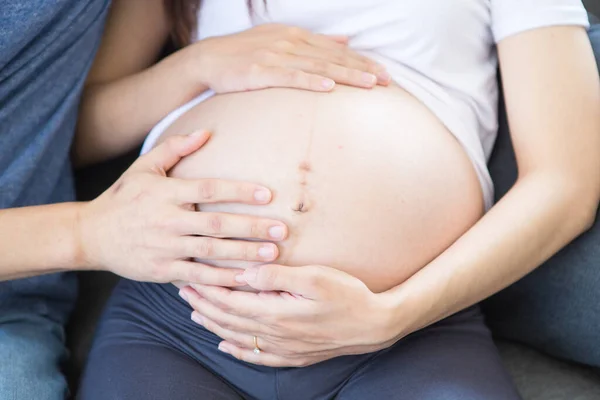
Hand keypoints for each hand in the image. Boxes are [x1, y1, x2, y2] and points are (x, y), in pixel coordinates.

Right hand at [78, 131, 287, 285]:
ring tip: (272, 254)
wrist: (91, 234)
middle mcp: (167, 220)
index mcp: (166, 193)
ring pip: (210, 252)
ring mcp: (165, 247)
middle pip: (216, 223)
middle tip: (282, 230)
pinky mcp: (162, 270)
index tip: (267, 194)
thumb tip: (206, 131)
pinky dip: (221, 280)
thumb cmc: (123, 197)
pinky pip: (196, 276)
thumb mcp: (144, 167)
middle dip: (251, 227)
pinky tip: (245, 279)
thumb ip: (174, 147)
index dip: (238, 191)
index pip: (208, 190)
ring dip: (243, 254)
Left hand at [179, 264, 401, 366]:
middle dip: (204, 304)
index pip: (230, 301)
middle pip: (229, 319)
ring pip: (238, 337)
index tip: (191, 277)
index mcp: (276, 312)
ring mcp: (283, 348)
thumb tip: (245, 273)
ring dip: (214, 325)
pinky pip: (256, 356)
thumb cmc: (347, 295)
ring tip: (195, 314)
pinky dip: (236, 350)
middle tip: (184, 290)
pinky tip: (225, 345)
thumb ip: (277, 275)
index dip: (208, 290)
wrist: (374, 325)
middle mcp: (274, 334)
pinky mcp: (294, 355)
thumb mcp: (315, 277)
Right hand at [188, 24, 390, 92]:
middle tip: (386, 81)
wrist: (209, 59)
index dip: (361, 61)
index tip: (384, 73)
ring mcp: (275, 56)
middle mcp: (289, 43)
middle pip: (332, 58)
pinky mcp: (261, 72)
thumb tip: (346, 39)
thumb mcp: (282, 40)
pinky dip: (310, 82)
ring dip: (345, 76)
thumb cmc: (247, 54)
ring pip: (317, 67)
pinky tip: (328, 89)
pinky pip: (290, 77)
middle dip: (362, 69)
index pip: (336, 50)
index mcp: (296, 36)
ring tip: (368, 85)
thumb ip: (315, 42)